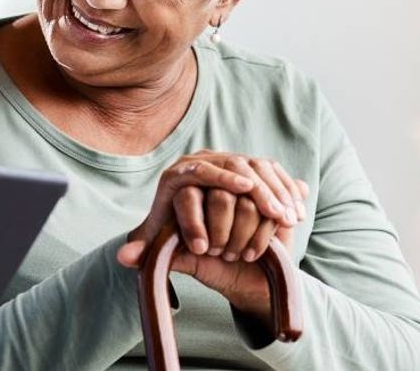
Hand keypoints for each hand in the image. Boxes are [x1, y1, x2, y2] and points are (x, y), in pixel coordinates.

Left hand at [117, 152, 309, 322]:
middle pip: (232, 164)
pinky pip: (274, 172)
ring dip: (275, 192)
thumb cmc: (184, 244)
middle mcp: (202, 162)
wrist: (211, 237)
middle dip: (255, 188)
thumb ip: (146, 253)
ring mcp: (230, 162)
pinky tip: (295, 213)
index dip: (220, 178)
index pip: (197, 170)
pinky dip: (287, 190)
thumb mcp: (166, 249)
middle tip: (272, 211)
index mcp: (176, 177)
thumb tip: (124, 258)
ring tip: (286, 216)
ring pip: (257, 167)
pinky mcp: (254, 169)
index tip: (242, 189)